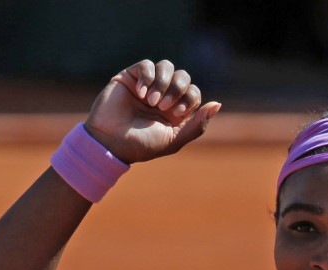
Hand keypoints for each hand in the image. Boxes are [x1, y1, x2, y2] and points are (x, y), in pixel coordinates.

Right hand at [84, 59, 220, 163]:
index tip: (176, 113)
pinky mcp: (130, 77)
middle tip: (163, 107)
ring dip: (163, 82)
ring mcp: (147, 85)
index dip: (190, 98)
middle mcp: (163, 95)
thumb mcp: (174, 140)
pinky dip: (147, 77)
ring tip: (151, 101)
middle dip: (178, 89)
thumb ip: (197, 125)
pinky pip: (146, 65)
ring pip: (167, 66)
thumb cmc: (142, 145)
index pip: (194, 92)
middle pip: (183, 76)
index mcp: (176, 110)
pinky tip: (140, 94)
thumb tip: (217, 104)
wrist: (110, 143)